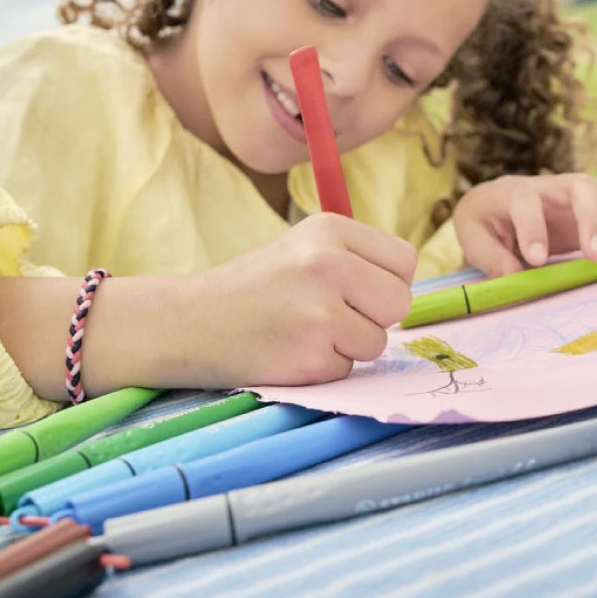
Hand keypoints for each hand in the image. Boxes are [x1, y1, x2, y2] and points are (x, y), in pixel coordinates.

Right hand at [186, 213, 415, 387]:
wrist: (188, 322)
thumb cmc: (256, 286)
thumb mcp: (305, 246)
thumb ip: (357, 258)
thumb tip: (407, 284)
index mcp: (330, 229)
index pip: (405, 260)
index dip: (388, 280)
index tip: (361, 289)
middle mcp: (328, 263)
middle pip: (400, 301)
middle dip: (375, 315)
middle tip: (334, 314)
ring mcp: (320, 312)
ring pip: (378, 341)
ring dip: (349, 345)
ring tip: (305, 330)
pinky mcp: (311, 357)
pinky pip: (349, 369)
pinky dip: (325, 367)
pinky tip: (291, 350)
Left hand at [452, 172, 596, 276]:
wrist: (496, 204)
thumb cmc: (485, 222)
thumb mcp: (474, 236)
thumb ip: (491, 256)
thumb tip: (514, 276)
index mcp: (514, 192)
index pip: (525, 201)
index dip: (532, 227)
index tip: (536, 259)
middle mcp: (551, 187)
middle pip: (578, 185)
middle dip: (591, 218)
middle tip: (596, 255)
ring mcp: (577, 194)